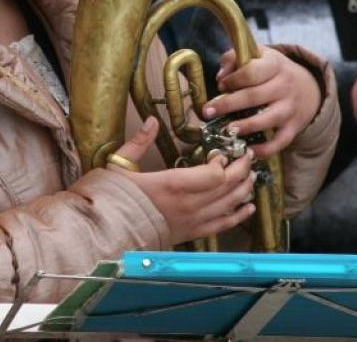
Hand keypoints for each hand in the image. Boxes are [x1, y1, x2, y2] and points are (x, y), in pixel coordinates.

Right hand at [108, 118, 256, 244]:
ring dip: (244, 188)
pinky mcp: (191, 234)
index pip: (214, 174)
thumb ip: (139, 142)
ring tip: (250, 175)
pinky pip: (223, 225)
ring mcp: (192, 221)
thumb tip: (151, 121)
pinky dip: (239, 215)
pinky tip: (249, 206)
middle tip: (246, 156)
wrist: (106, 233)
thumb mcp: (119, 164)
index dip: (224, 162)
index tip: (221, 152)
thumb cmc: (112, 198)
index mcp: (172, 184)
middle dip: (241, 169)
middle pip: (227, 186)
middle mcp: (188, 205)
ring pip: (230, 204)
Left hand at [201, 46, 321, 157]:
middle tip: (207, 111)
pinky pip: (280, 141)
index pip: (251, 72)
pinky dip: (265, 149)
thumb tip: (220, 76)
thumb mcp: (258, 55)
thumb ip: (235, 59)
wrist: (309, 87)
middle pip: (254, 96)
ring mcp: (290, 108)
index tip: (221, 85)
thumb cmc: (273, 70)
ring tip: (226, 130)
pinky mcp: (294, 127)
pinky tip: (248, 151)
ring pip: (267, 119)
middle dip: (228, 105)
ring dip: (245, 126)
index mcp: (274, 65)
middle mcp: (284, 87)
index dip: (232, 80)